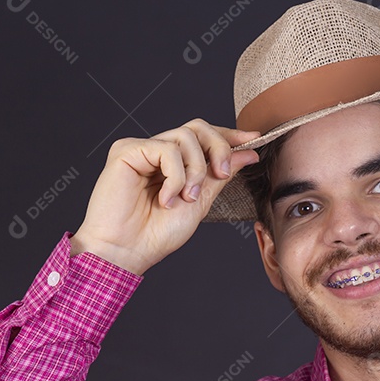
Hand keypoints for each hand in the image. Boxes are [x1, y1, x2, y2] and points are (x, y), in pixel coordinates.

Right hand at [69, 119, 260, 274]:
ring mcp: (141, 149)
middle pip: (197, 128)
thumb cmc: (155, 235)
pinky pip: (166, 149)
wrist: (126, 252)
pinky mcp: (126, 151)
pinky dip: (175, 175)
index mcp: (173, 164)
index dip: (229, 136)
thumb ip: (220, 175)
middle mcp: (156, 152)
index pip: (203, 138)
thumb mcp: (200, 202)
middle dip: (218, 148)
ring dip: (196, 170)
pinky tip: (166, 198)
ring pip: (185, 136)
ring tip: (186, 197)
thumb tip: (247, 152)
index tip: (253, 139)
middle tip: (221, 174)